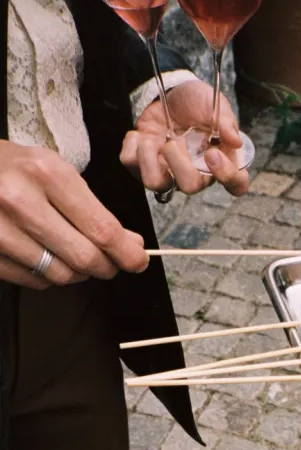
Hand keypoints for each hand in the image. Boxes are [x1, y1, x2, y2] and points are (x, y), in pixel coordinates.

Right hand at [0, 141, 148, 289]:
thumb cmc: (12, 169)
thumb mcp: (53, 171)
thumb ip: (93, 209)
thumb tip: (131, 244)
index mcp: (46, 174)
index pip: (102, 229)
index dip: (127, 253)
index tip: (138, 260)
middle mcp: (22, 202)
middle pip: (85, 258)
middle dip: (106, 267)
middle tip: (109, 264)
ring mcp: (1, 231)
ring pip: (61, 275)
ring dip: (77, 273)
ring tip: (73, 255)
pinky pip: (35, 281)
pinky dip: (48, 276)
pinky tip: (45, 256)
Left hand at [121, 80, 248, 196]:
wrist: (168, 92)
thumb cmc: (195, 102)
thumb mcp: (213, 103)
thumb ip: (225, 120)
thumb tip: (235, 141)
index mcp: (220, 162)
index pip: (235, 185)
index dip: (226, 176)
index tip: (212, 154)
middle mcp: (196, 173)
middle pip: (189, 187)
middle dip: (178, 162)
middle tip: (174, 140)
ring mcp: (168, 172)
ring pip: (155, 184)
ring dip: (149, 157)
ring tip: (153, 137)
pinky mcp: (144, 165)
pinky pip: (131, 166)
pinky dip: (132, 145)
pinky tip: (140, 134)